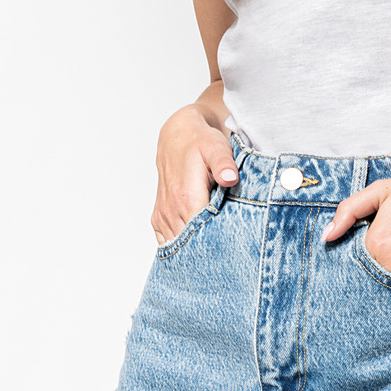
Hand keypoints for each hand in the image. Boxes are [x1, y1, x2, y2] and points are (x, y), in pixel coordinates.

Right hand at [153, 103, 237, 243]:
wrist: (178, 137)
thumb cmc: (201, 143)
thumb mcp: (216, 148)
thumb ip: (224, 164)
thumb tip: (230, 179)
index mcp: (187, 198)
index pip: (201, 236)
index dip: (217, 244)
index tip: (232, 247)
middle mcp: (171, 210)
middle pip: (190, 244)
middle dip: (207, 250)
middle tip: (228, 254)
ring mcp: (163, 215)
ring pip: (178, 245)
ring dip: (193, 248)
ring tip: (212, 250)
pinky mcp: (158, 218)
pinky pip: (167, 241)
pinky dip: (179, 245)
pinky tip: (193, 244)